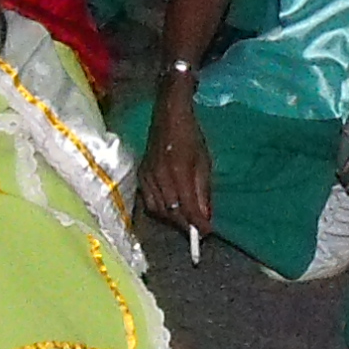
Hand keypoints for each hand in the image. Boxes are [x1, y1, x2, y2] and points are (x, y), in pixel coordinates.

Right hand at [138, 84, 214, 242]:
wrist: (168, 116)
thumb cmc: (190, 136)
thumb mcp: (204, 162)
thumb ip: (203, 191)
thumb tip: (205, 217)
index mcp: (178, 170)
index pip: (187, 206)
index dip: (197, 223)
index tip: (207, 233)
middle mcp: (160, 176)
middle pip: (171, 212)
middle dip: (185, 225)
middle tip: (198, 232)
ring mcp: (147, 176)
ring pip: (158, 210)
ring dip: (173, 221)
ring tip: (185, 223)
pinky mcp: (141, 176)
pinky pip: (148, 202)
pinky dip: (160, 212)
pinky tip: (169, 212)